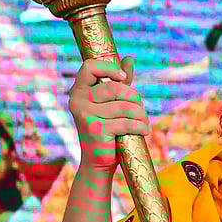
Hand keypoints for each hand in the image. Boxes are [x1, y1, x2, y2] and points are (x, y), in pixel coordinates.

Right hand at [68, 56, 148, 175]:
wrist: (97, 162)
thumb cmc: (106, 129)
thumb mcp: (111, 103)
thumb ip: (119, 82)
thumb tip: (129, 59)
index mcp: (78, 90)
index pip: (90, 66)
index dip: (109, 68)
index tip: (124, 78)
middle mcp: (77, 100)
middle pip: (114, 87)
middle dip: (134, 98)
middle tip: (140, 109)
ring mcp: (85, 115)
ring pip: (124, 106)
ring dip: (141, 115)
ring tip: (143, 122)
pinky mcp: (96, 129)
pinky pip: (127, 122)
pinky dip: (140, 126)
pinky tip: (145, 131)